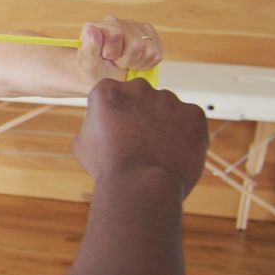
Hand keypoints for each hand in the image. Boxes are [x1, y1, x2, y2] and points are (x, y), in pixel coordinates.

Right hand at [73, 79, 207, 198]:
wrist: (141, 187)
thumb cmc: (108, 168)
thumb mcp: (82, 144)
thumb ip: (91, 126)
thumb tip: (97, 125)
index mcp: (108, 91)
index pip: (112, 93)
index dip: (114, 113)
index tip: (116, 130)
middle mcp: (138, 88)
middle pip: (140, 95)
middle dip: (139, 112)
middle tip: (138, 139)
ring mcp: (168, 99)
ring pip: (166, 106)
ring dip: (163, 121)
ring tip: (158, 150)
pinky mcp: (193, 113)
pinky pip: (189, 119)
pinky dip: (185, 132)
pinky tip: (174, 151)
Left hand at [76, 16, 162, 86]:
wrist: (105, 79)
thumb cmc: (95, 72)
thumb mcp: (88, 64)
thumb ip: (89, 47)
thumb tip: (92, 28)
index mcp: (98, 26)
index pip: (116, 34)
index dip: (112, 53)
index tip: (106, 58)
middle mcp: (116, 21)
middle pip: (135, 44)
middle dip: (125, 60)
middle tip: (115, 63)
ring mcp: (134, 27)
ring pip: (147, 49)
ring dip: (135, 62)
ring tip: (124, 63)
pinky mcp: (150, 35)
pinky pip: (156, 54)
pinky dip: (146, 64)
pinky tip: (134, 62)